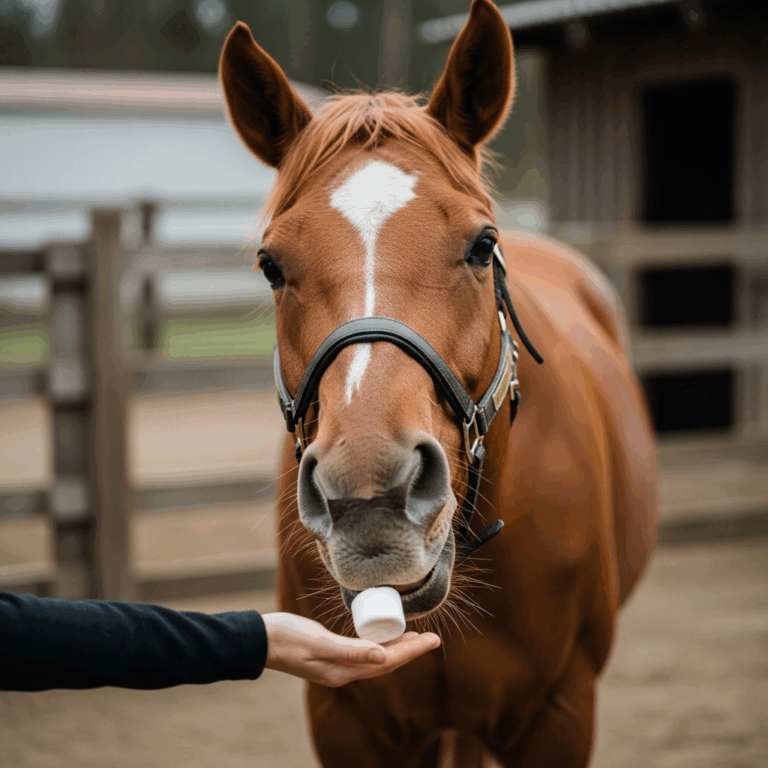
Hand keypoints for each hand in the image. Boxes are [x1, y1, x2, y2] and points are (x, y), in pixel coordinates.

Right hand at [263, 612, 440, 686]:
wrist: (261, 640)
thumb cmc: (287, 637)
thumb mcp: (319, 642)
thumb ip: (349, 651)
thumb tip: (384, 657)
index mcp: (344, 672)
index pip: (388, 663)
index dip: (412, 651)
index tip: (432, 640)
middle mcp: (345, 671)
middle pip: (387, 662)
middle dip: (411, 650)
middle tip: (434, 638)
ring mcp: (338, 664)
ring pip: (377, 657)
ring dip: (398, 648)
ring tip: (417, 637)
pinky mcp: (333, 653)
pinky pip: (365, 651)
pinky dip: (380, 644)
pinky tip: (386, 636)